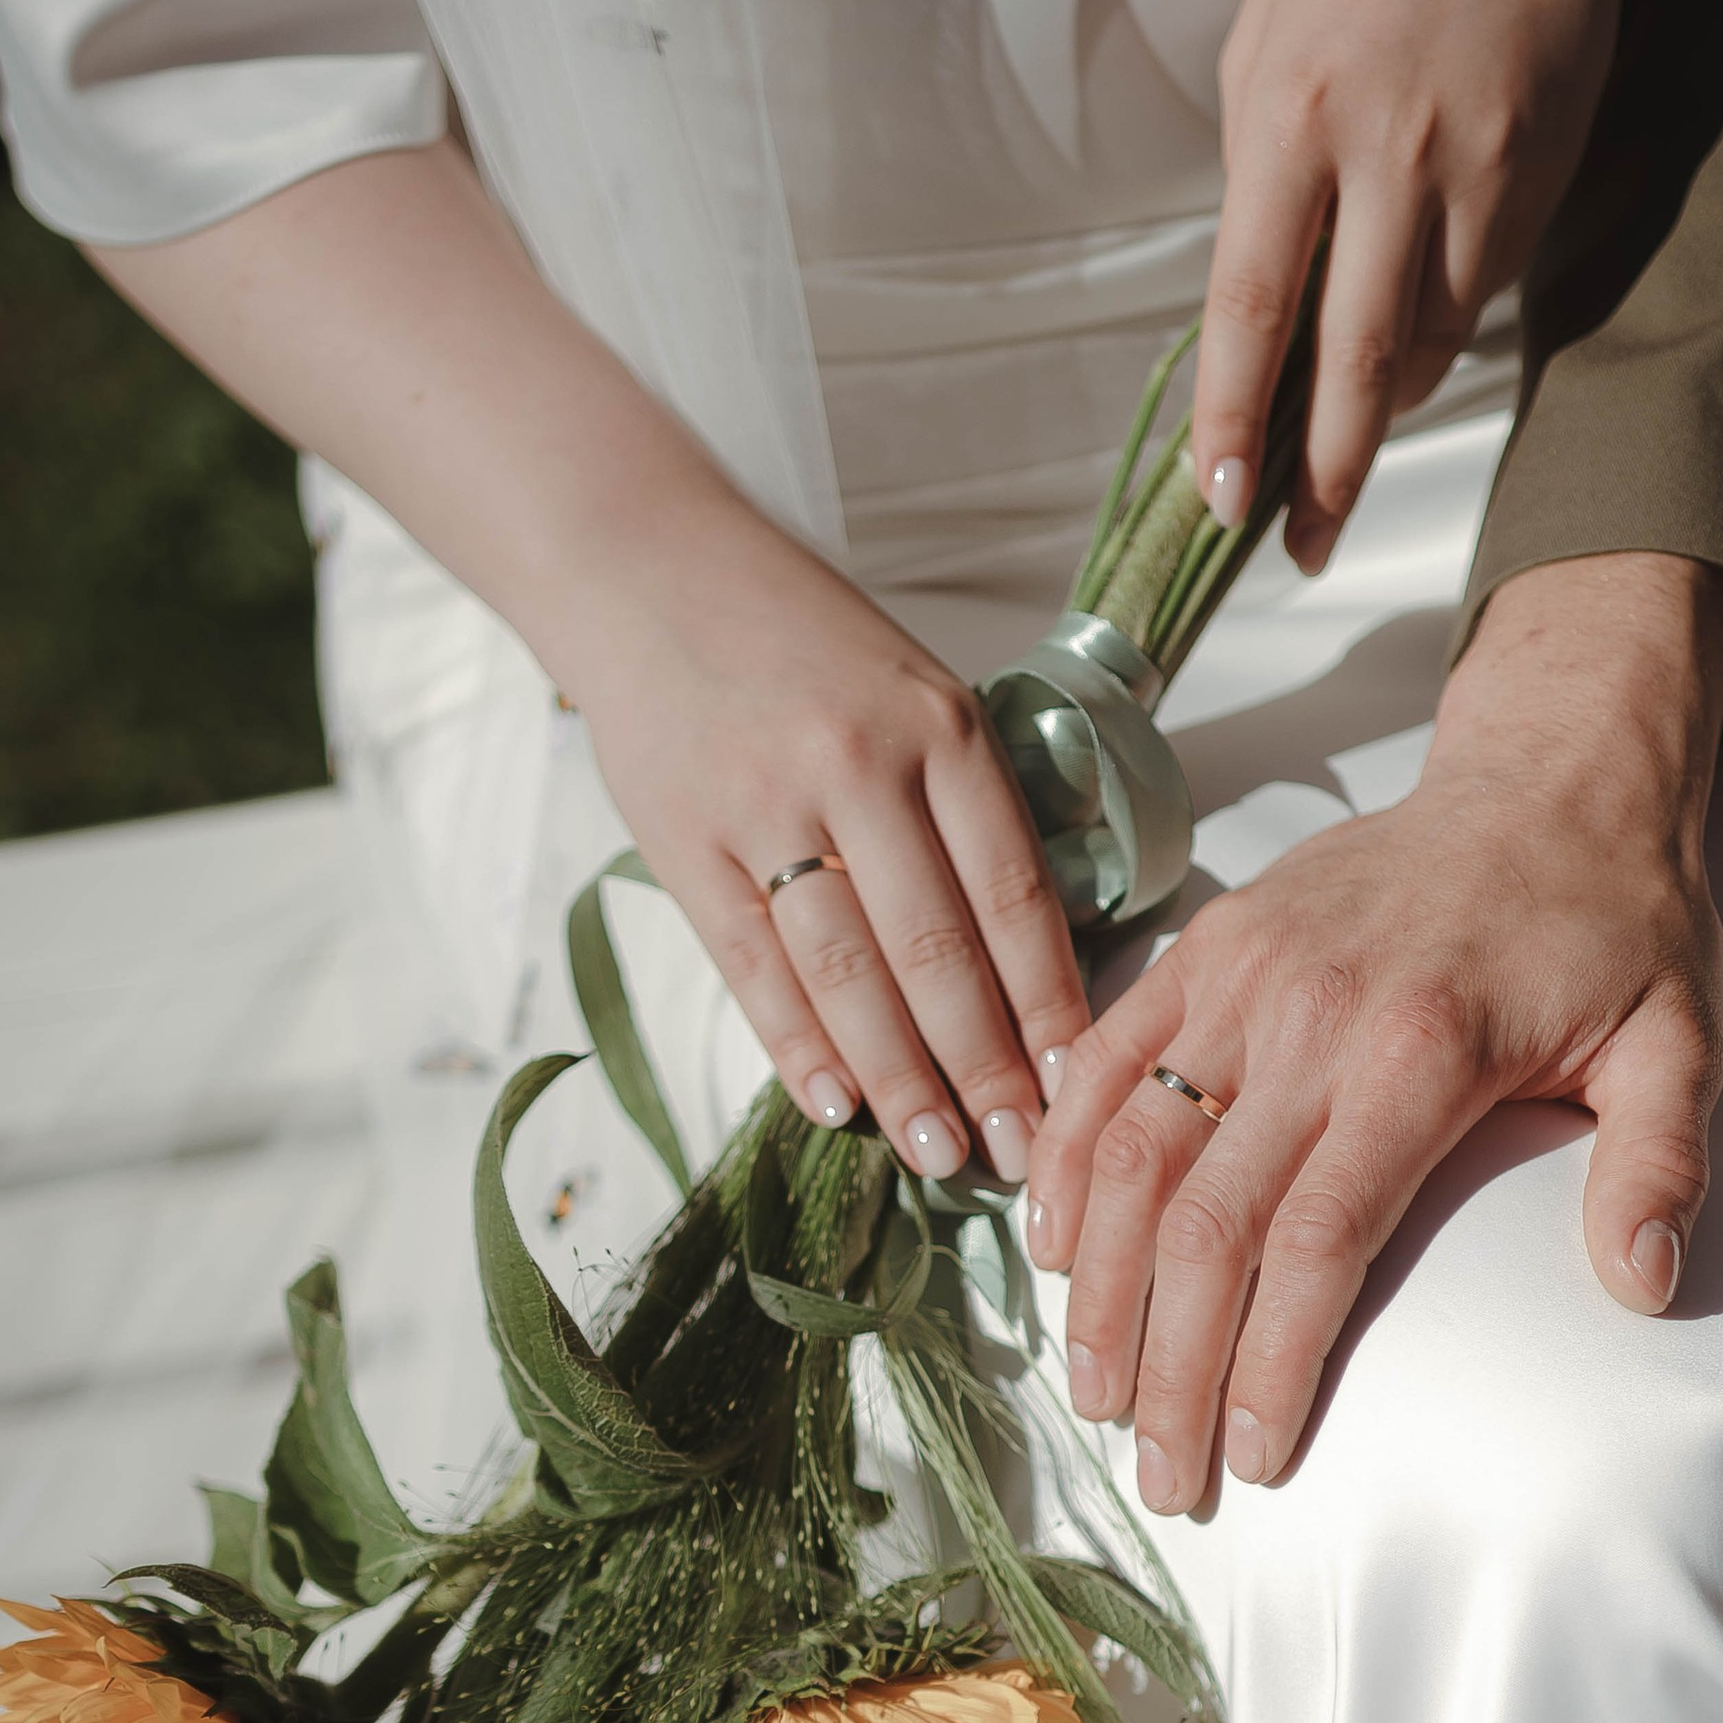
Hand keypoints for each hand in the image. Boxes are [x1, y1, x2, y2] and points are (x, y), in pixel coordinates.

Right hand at [568, 506, 1088, 1181]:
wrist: (646, 567)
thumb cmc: (799, 641)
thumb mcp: (914, 689)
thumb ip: (962, 804)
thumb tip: (1016, 960)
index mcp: (938, 728)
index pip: (1012, 894)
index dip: (1046, 1002)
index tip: (1076, 1082)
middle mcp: (857, 766)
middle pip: (936, 951)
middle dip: (986, 1067)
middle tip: (1021, 1151)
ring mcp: (765, 807)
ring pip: (848, 974)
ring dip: (901, 1079)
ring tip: (941, 1155)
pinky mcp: (685, 842)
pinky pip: (754, 968)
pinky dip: (799, 1045)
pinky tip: (837, 1104)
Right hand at [1021, 558, 1722, 1509]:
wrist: (1549, 776)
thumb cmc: (1611, 924)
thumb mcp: (1679, 1037)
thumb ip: (1659, 1162)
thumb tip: (1640, 1287)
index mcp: (1418, 1048)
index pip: (1317, 1238)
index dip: (1267, 1361)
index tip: (1248, 1460)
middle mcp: (1308, 1013)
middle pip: (1205, 1220)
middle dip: (1168, 1365)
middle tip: (1158, 1473)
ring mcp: (1241, 975)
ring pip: (1130, 1149)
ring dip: (1099, 1284)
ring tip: (1094, 1390)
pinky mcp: (1203, 945)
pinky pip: (1102, 1061)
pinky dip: (1064, 1160)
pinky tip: (1054, 1250)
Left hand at [1188, 0, 1722, 569]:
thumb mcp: (1271, 28)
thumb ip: (1261, 165)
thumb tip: (1254, 296)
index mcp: (1291, 114)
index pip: (1251, 306)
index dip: (1233, 420)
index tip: (1219, 506)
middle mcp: (1387, 152)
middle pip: (1351, 359)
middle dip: (1321, 473)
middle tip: (1299, 549)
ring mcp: (1478, 166)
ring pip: (1426, 338)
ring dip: (1378, 410)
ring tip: (1340, 457)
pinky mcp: (1542, 169)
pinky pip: (1482, 287)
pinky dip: (1437, 332)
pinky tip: (1407, 347)